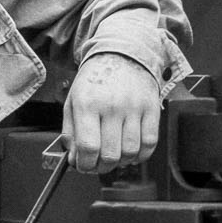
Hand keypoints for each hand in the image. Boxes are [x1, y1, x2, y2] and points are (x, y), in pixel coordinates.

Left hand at [62, 53, 160, 173]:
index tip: (84, 167)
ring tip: (114, 156)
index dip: (85, 165)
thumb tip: (74, 159)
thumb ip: (70, 132)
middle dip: (101, 167)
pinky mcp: (152, 108)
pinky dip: (140, 155)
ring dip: (121, 162)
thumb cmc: (95, 81)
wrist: (122, 54)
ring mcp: (134, 107)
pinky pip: (150, 143)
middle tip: (98, 165)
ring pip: (130, 152)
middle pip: (110, 154)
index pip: (88, 147)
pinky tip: (131, 151)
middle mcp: (112, 105)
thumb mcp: (73, 102)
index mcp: (88, 103)